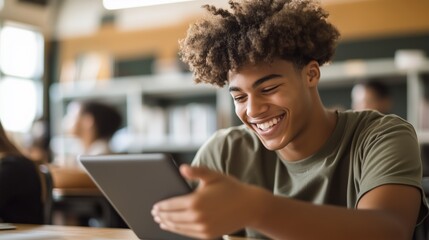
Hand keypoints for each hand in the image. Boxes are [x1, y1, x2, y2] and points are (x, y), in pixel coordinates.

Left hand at [151, 165, 267, 238]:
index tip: (154, 207)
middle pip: (173, 217)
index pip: (171, 205)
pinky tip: (175, 227)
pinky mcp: (208, 234)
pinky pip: (188, 233)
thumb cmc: (230, 188)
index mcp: (196, 201)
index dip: (161, 207)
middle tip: (154, 214)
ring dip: (168, 224)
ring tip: (161, 221)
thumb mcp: (213, 175)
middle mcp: (197, 216)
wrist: (249, 206)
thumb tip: (181, 168)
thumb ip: (196, 171)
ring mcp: (202, 227)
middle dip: (162, 216)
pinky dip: (179, 230)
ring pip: (179, 227)